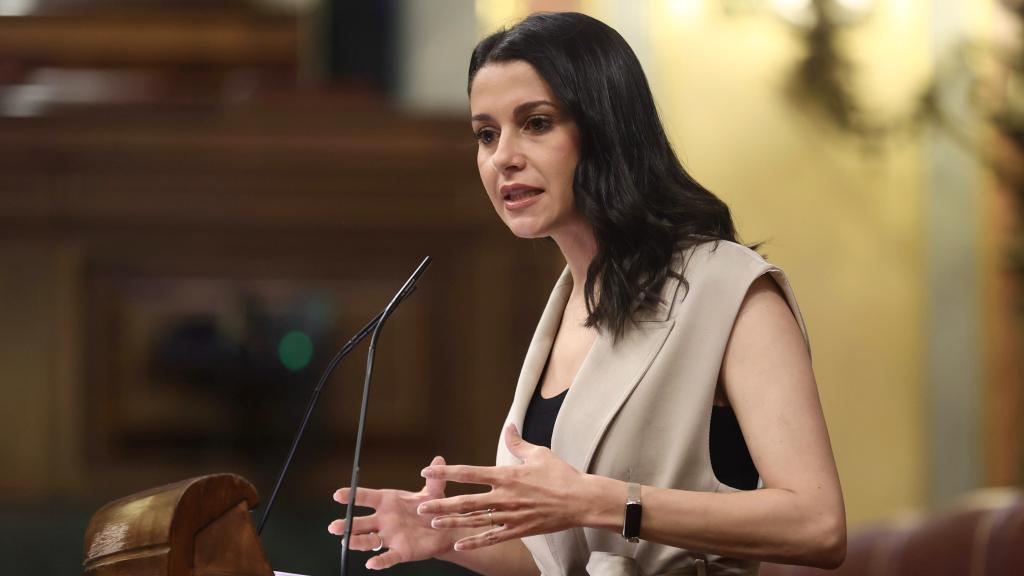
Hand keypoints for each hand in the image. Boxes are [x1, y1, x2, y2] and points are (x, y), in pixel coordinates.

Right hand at [328, 456, 454, 569]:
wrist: (443, 530)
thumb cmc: (432, 508)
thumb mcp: (433, 492)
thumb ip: (434, 479)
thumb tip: (438, 458)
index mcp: (388, 502)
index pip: (366, 497)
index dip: (352, 496)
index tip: (338, 495)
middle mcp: (384, 520)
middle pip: (361, 522)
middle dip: (347, 524)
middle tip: (333, 526)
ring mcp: (390, 536)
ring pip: (369, 540)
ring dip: (357, 541)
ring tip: (346, 542)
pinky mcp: (401, 551)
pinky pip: (388, 557)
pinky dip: (379, 561)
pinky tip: (371, 564)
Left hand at [417, 423, 589, 550]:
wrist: (582, 500)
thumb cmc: (561, 475)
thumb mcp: (539, 454)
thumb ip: (518, 443)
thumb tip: (508, 426)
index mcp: (507, 475)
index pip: (469, 473)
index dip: (446, 473)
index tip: (427, 472)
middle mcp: (505, 496)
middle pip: (466, 501)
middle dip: (441, 503)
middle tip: (420, 506)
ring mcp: (511, 515)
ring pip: (476, 520)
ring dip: (453, 522)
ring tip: (433, 523)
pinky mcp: (519, 530)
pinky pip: (493, 537)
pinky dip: (475, 542)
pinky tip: (459, 546)